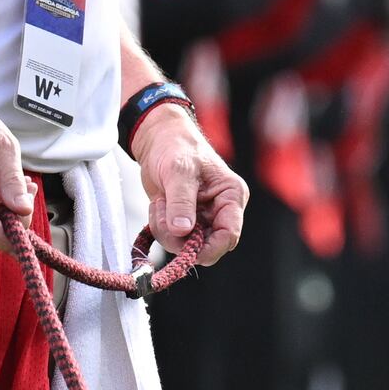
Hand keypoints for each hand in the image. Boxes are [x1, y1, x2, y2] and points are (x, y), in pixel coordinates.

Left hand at [131, 100, 243, 265]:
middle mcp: (220, 211)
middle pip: (208, 247)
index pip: (229, 235)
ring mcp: (202, 218)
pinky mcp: (185, 221)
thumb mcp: (179, 170)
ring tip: (159, 204)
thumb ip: (181, 201)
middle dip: (181, 239)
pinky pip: (173, 239)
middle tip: (162, 216)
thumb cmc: (175, 146)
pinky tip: (157, 206)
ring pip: (187, 246)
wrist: (157, 140)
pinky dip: (161, 228)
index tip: (186, 249)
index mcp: (230, 196)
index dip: (210, 248)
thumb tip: (183, 231)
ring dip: (167, 231)